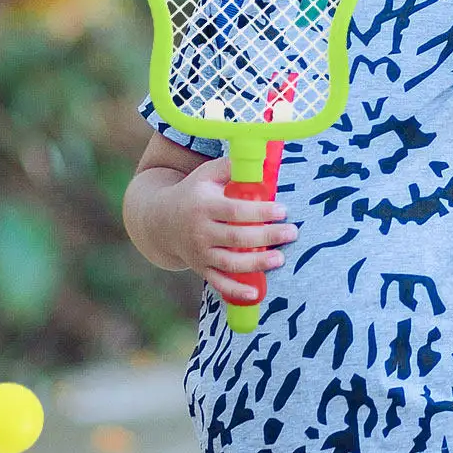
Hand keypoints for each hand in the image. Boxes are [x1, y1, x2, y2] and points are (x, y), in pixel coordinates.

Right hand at [157, 155, 297, 303]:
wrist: (160, 221)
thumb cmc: (193, 193)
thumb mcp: (206, 174)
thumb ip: (230, 167)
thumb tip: (258, 159)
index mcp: (203, 205)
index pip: (235, 211)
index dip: (260, 212)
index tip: (282, 210)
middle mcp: (200, 231)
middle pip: (237, 237)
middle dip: (267, 236)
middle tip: (291, 232)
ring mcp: (200, 253)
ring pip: (230, 262)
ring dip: (257, 263)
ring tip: (280, 259)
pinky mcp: (201, 269)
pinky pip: (219, 283)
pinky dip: (236, 291)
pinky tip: (255, 293)